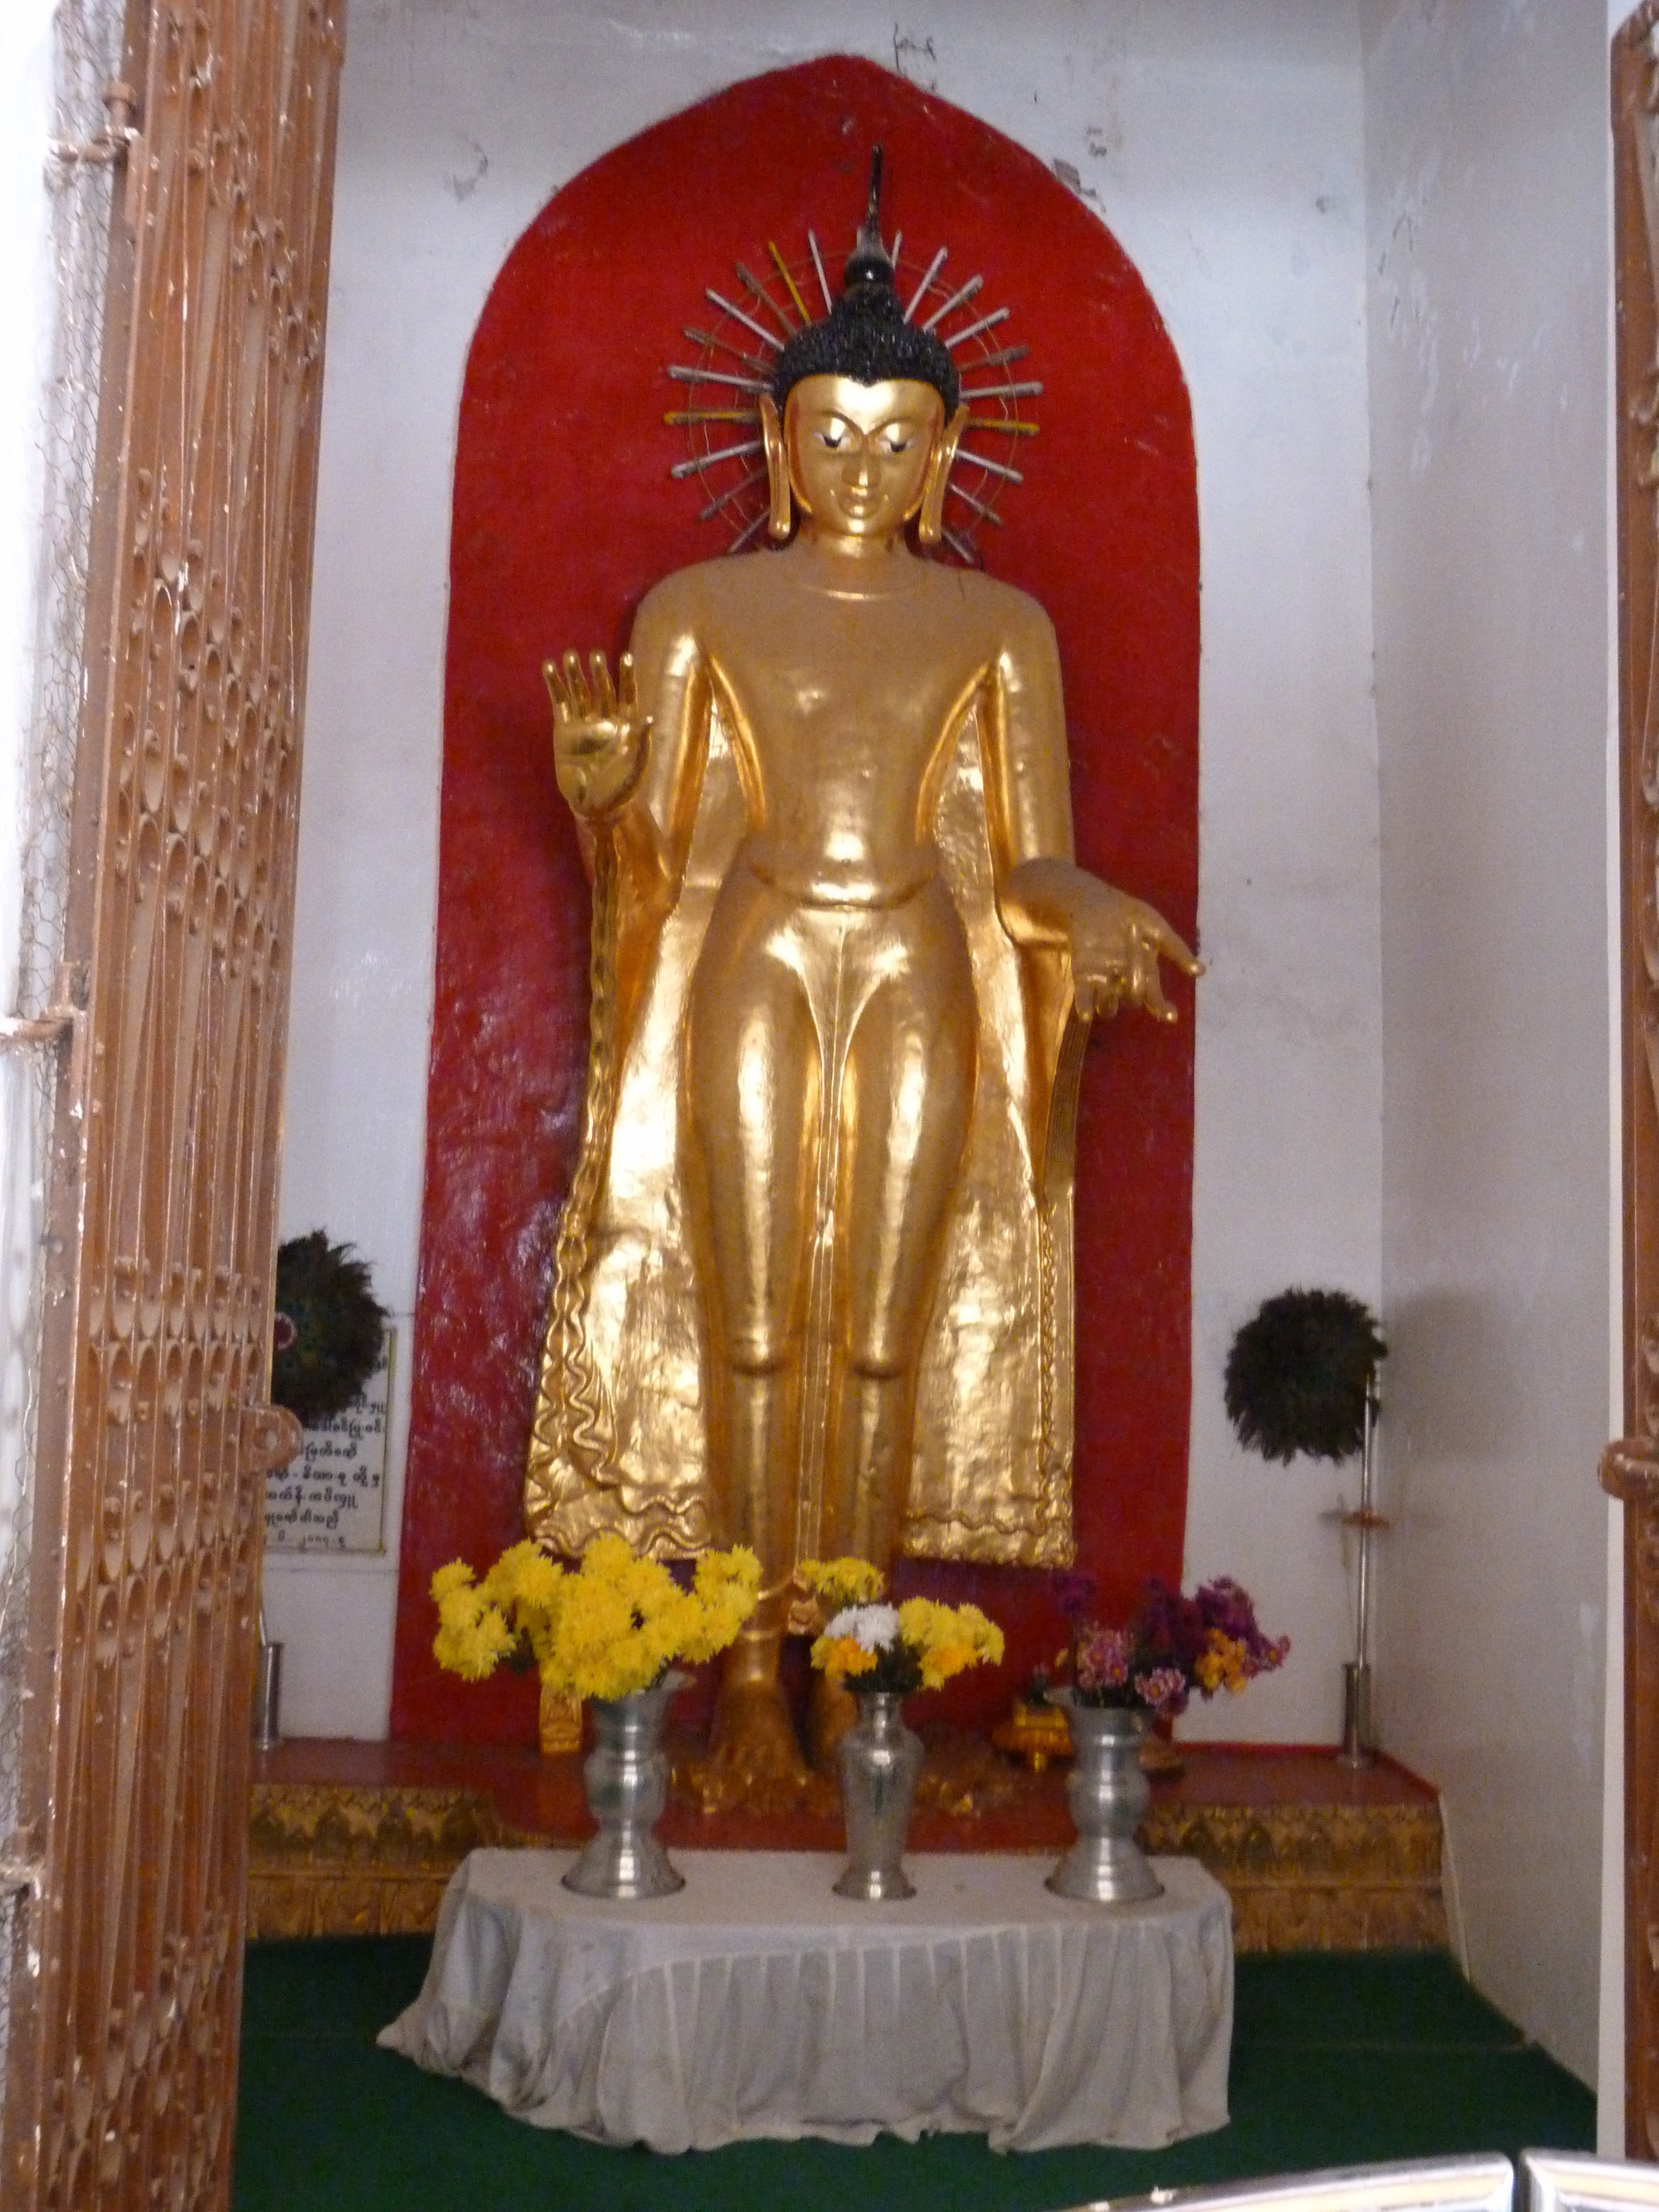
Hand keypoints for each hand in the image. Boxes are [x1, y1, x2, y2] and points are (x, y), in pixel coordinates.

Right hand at [544, 650, 650, 818]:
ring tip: (570, 655)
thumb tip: (650, 718)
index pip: (627, 695)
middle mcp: (604, 720)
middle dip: (598, 673)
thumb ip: (642, 745)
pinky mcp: (564, 730)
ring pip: (580, 693)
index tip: (626, 657)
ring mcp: (583, 724)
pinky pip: (559, 703)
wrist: (594, 806)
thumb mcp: (636, 770)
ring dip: (575, 674)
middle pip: (602, 690)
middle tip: (595, 655)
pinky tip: (549, 668)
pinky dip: (555, 685)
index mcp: (624, 726)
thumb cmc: (620, 790)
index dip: (627, 676)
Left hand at [1068, 884, 1200, 1023]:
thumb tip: (1200, 971)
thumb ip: (1175, 948)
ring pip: (1108, 1004)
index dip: (1162, 1007)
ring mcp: (1103, 979)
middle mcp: (1125, 979)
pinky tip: (1086, 1016)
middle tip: (1134, 988)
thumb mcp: (1156, 927)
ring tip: (1110, 1003)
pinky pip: (1084, 996)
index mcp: (1144, 970)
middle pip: (1132, 1000)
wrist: (1095, 903)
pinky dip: (1085, 1006)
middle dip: (1134, 999)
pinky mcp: (1083, 975)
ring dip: (1109, 1006)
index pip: (1154, 995)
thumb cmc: (1129, 915)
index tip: (1171, 1016)